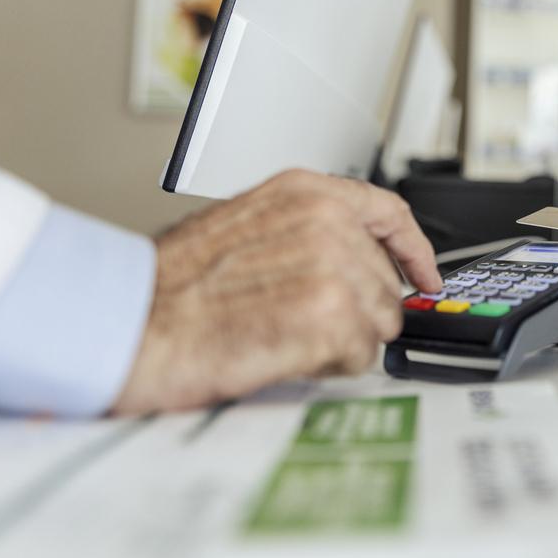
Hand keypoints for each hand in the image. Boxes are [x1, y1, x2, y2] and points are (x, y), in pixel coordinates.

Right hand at [111, 170, 441, 414]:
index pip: (389, 212)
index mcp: (304, 193)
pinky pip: (362, 353)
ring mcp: (333, 266)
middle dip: (357, 312)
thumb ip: (304, 235)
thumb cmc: (170, 288)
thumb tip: (351, 264)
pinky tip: (287, 351)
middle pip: (387, 282)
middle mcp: (326, 222)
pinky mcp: (331, 314)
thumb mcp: (244, 228)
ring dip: (342, 341)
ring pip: (380, 321)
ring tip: (285, 335)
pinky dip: (330, 364)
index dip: (415, 251)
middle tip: (304, 324)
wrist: (132, 323)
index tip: (425, 276)